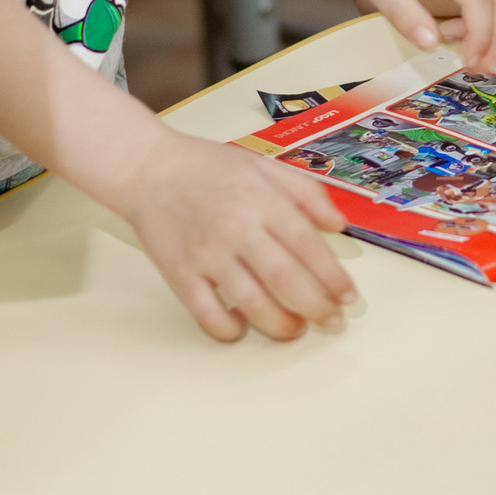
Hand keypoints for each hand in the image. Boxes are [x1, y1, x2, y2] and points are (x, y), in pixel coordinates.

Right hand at [106, 121, 359, 341]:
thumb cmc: (208, 166)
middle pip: (286, 279)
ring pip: (251, 302)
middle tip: (333, 322)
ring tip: (295, 330)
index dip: (333, 276)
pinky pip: (206, 313)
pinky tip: (241, 328)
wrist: (148, 168)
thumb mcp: (263, 165)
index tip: (348, 297)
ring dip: (279, 324)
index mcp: (261, 200)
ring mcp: (207, 253)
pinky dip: (227, 328)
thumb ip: (306, 192)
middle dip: (316, 308)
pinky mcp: (180, 272)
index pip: (307, 245)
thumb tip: (339, 225)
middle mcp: (237, 228)